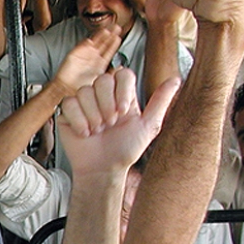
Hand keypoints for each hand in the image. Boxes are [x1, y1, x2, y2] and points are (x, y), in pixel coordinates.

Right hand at [53, 28, 120, 94]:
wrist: (66, 91)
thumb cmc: (82, 89)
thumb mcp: (101, 81)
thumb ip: (111, 73)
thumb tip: (121, 67)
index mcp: (100, 64)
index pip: (109, 51)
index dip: (114, 44)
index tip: (119, 37)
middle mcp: (93, 58)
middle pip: (103, 43)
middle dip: (110, 35)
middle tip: (116, 28)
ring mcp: (84, 55)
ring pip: (93, 42)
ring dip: (100, 36)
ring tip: (107, 30)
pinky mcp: (74, 54)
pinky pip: (81, 46)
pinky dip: (86, 43)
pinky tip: (91, 39)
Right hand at [58, 68, 179, 174]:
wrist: (103, 169)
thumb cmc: (125, 151)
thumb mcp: (148, 127)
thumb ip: (160, 102)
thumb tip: (176, 79)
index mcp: (122, 95)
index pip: (122, 74)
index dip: (122, 91)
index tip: (124, 111)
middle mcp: (102, 96)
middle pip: (102, 79)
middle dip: (107, 104)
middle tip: (110, 123)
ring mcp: (84, 103)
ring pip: (84, 91)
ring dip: (93, 115)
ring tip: (98, 130)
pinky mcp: (68, 113)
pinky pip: (69, 103)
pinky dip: (78, 120)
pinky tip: (85, 132)